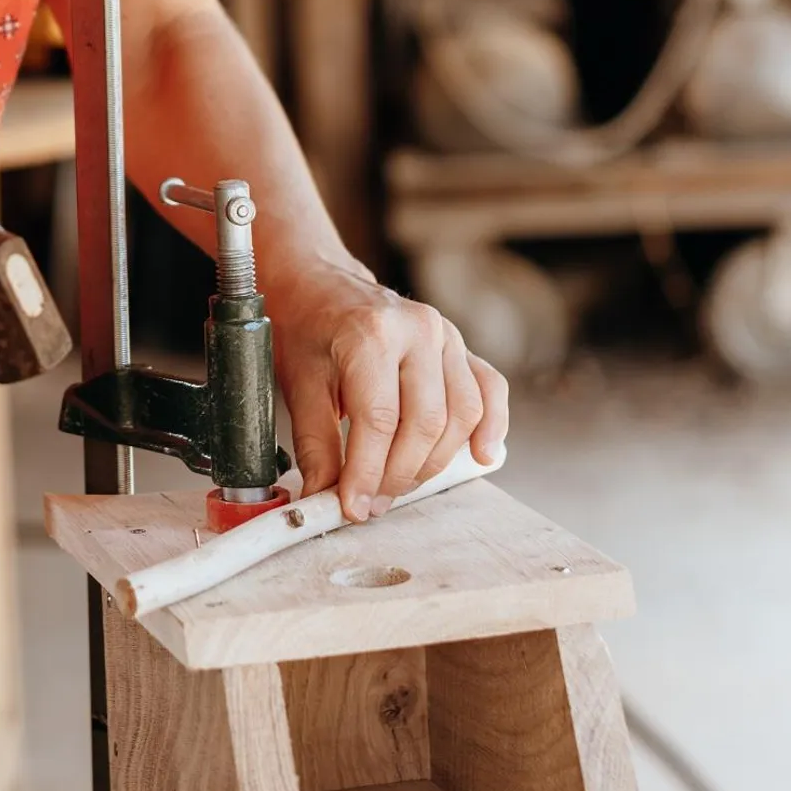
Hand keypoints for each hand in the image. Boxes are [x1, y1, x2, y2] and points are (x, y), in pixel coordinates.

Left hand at [270, 262, 507, 522]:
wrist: (318, 283)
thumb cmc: (305, 329)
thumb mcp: (299, 384)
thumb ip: (316, 447)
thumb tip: (325, 502)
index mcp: (370, 333)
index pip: (379, 420)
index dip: (367, 473)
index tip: (354, 507)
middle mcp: (417, 328)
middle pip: (425, 422)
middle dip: (400, 473)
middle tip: (374, 501)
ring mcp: (446, 334)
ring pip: (462, 414)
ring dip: (435, 462)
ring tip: (400, 483)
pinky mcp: (461, 345)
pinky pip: (490, 390)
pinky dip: (491, 427)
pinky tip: (481, 456)